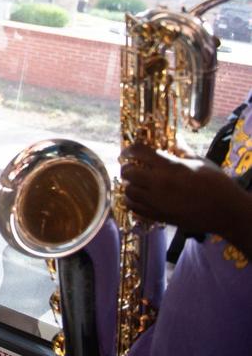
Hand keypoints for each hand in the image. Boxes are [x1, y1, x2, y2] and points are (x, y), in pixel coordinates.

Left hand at [120, 144, 243, 235]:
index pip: (139, 152)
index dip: (130, 150)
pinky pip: (135, 209)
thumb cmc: (218, 184)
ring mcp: (158, 202)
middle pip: (129, 173)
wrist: (228, 212)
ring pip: (128, 192)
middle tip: (130, 167)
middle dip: (126, 168)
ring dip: (128, 185)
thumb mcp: (201, 161)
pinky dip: (132, 202)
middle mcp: (160, 184)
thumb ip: (183, 150)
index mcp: (170, 167)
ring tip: (134, 183)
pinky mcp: (160, 216)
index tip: (128, 151)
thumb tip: (174, 139)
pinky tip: (138, 198)